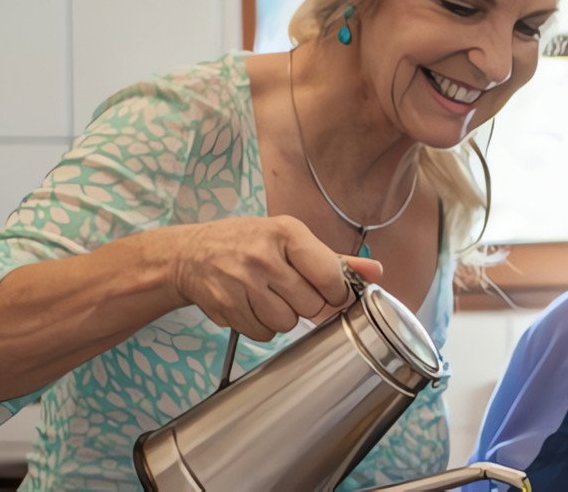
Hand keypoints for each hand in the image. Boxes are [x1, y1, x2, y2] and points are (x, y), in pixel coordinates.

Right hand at [151, 215, 382, 340]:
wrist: (190, 254)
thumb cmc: (249, 243)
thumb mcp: (292, 239)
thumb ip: (337, 260)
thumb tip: (377, 272)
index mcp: (287, 232)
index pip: (330, 277)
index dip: (336, 292)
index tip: (329, 291)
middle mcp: (263, 256)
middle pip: (310, 305)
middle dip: (307, 304)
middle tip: (291, 289)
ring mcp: (241, 282)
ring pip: (287, 324)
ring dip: (283, 316)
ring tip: (269, 296)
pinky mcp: (225, 307)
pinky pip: (263, 335)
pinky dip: (262, 326)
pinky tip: (251, 305)